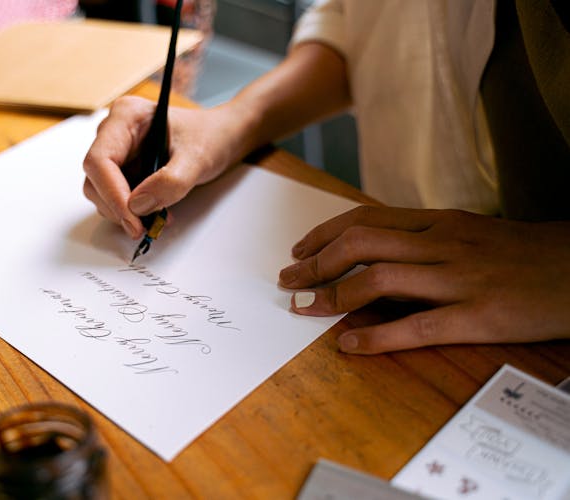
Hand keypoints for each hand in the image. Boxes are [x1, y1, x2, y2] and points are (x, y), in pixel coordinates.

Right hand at [83, 96, 250, 238]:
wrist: (222, 138)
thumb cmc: (211, 137)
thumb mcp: (198, 158)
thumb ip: (171, 182)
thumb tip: (139, 205)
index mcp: (126, 117)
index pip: (99, 160)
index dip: (112, 193)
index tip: (132, 219)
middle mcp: (114, 133)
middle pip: (95, 179)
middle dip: (117, 207)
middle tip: (145, 227)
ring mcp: (118, 153)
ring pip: (101, 192)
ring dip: (125, 213)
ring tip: (158, 218)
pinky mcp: (124, 171)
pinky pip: (116, 198)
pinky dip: (132, 213)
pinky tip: (156, 213)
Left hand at [278, 206, 569, 353]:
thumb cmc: (523, 252)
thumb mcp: (469, 231)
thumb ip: (423, 238)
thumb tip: (374, 252)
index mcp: (438, 222)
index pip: (364, 219)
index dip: (323, 234)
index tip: (298, 250)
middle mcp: (442, 244)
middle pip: (360, 244)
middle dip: (315, 263)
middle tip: (289, 280)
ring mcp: (459, 279)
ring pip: (380, 280)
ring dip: (333, 296)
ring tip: (305, 308)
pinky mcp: (477, 316)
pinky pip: (416, 326)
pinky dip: (376, 338)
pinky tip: (349, 346)